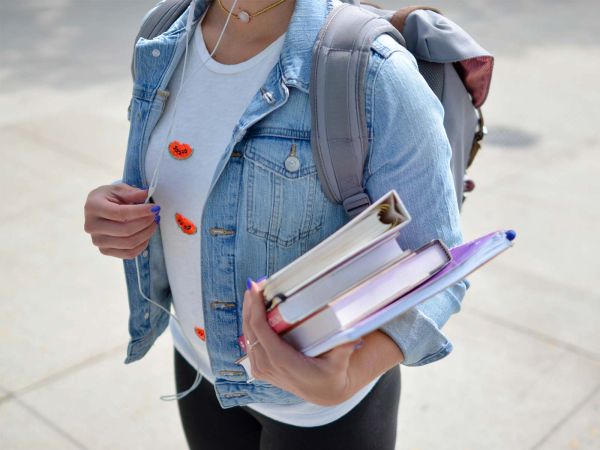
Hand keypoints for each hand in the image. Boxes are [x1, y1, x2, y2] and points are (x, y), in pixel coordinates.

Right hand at [84, 183, 159, 258]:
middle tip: (156, 215)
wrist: (99, 210)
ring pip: (129, 243)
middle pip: (125, 231)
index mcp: (93, 207)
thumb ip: (132, 192)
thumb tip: (146, 194)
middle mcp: (92, 226)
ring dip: (146, 233)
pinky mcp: (105, 251)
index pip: (120, 213)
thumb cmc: (109, 198)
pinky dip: (142, 245)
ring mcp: (98, 241)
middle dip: (146, 223)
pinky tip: (146, 234)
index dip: (140, 212)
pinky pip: (129, 253)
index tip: (155, 208)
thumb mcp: (118, 189)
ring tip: (153, 223)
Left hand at [242, 278, 362, 405]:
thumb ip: (344, 348)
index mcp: (282, 361)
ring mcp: (262, 369)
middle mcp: (267, 366)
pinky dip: (250, 325)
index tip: (255, 289)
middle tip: (254, 284)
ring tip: (253, 293)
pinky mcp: (260, 368)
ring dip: (248, 313)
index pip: (260, 331)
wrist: (323, 392)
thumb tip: (354, 334)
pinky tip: (253, 310)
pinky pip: (250, 343)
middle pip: (250, 330)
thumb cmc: (331, 375)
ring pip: (247, 336)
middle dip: (250, 305)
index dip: (255, 308)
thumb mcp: (339, 363)